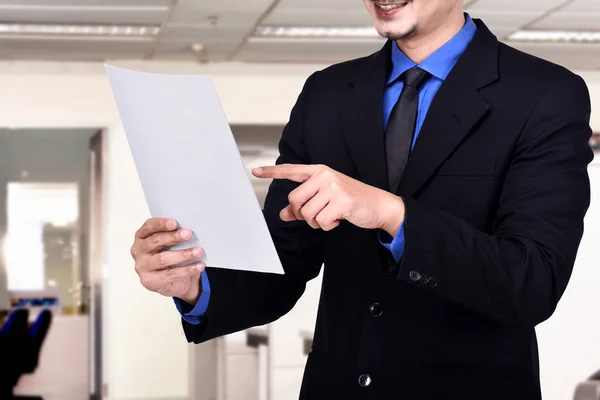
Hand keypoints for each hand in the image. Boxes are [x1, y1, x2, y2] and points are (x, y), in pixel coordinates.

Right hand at [131, 218, 204, 304]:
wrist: (175, 282)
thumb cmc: (172, 257)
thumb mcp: (172, 244)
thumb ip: (175, 235)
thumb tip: (188, 230)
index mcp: (141, 237)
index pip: (148, 227)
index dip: (161, 224)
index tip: (174, 223)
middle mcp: (138, 251)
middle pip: (155, 241)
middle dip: (173, 237)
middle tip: (188, 234)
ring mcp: (142, 266)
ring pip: (163, 259)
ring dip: (183, 254)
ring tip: (198, 251)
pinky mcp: (149, 281)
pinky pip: (170, 274)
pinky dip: (187, 270)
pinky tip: (198, 266)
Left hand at [253, 164, 404, 234]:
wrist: (379, 205)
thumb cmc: (351, 201)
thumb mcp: (326, 199)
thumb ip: (304, 204)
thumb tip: (283, 214)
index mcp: (320, 171)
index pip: (291, 170)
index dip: (272, 172)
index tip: (254, 171)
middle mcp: (324, 176)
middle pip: (295, 199)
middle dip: (302, 214)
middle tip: (316, 216)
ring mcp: (333, 187)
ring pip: (306, 213)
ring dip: (315, 222)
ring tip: (330, 217)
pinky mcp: (341, 201)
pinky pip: (320, 221)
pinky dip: (327, 226)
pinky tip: (338, 220)